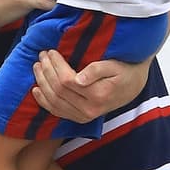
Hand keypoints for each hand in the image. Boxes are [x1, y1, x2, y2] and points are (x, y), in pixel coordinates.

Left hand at [31, 51, 150, 122]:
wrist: (133, 87)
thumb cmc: (124, 71)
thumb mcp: (115, 65)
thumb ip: (97, 70)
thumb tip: (79, 79)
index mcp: (98, 95)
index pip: (67, 81)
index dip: (55, 66)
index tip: (51, 51)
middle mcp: (89, 110)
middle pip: (58, 91)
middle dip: (46, 71)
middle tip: (42, 55)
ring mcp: (83, 117)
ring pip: (54, 101)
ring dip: (42, 83)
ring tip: (37, 66)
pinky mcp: (79, 118)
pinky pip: (57, 112)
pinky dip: (44, 101)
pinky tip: (36, 90)